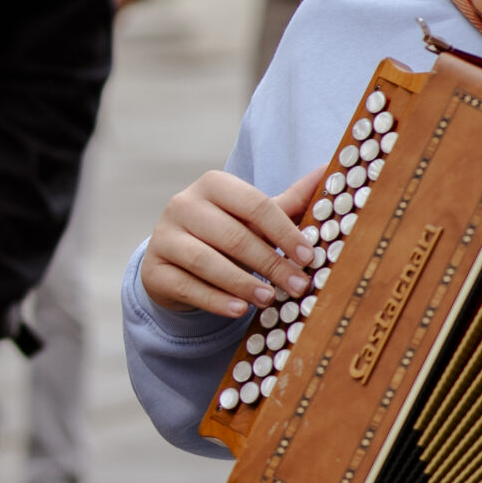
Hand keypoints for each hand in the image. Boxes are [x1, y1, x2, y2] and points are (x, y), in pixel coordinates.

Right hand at [142, 164, 328, 318]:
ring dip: (242, 283)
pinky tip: (238, 310)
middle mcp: (182, 205)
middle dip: (270, 263)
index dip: (284, 232)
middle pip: (232, 235)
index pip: (253, 204)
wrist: (176, 259)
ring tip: (269, 299)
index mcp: (212, 185)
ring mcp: (163, 237)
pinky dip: (215, 300)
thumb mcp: (254, 217)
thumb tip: (329, 172)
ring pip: (206, 261)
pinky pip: (186, 286)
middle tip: (297, 286)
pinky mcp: (152, 269)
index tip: (308, 257)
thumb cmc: (225, 233)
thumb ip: (289, 201)